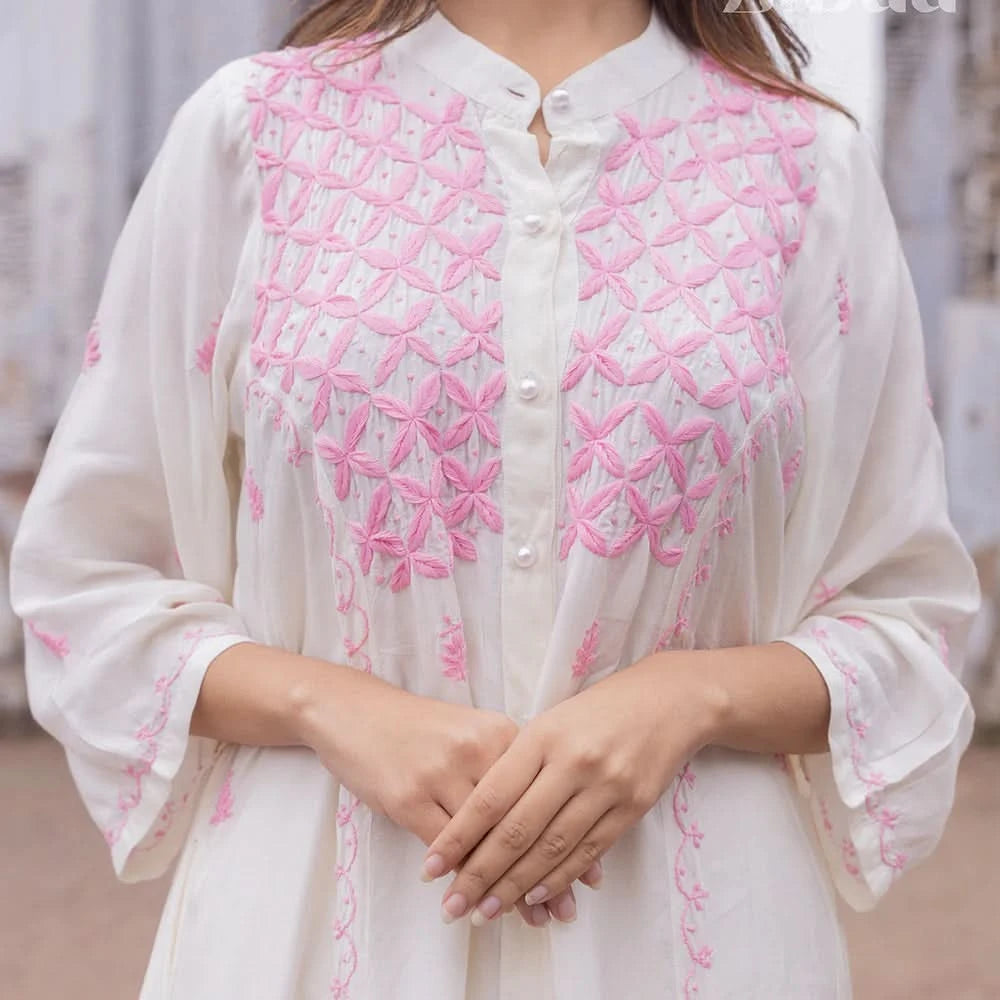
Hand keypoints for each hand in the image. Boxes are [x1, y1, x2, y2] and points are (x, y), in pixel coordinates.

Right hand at [296, 669, 597, 925]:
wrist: (356, 712)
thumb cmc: (421, 728)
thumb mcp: (472, 734)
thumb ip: (507, 770)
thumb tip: (550, 819)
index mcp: (501, 733)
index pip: (543, 795)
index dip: (569, 838)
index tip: (589, 875)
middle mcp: (477, 750)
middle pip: (520, 822)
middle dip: (544, 872)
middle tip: (563, 910)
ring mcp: (442, 773)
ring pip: (485, 842)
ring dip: (505, 886)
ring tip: (526, 917)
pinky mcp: (409, 797)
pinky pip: (447, 847)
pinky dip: (462, 877)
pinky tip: (471, 900)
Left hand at [420, 656, 723, 925]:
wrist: (668, 700)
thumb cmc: (596, 709)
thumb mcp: (550, 722)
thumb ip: (518, 763)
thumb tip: (478, 818)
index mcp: (542, 736)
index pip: (491, 797)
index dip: (459, 838)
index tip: (431, 868)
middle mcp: (572, 762)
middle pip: (517, 831)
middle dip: (480, 874)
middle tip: (452, 907)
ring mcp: (606, 787)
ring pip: (552, 848)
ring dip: (515, 887)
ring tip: (485, 912)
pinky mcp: (632, 807)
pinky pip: (588, 852)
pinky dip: (558, 878)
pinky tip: (533, 897)